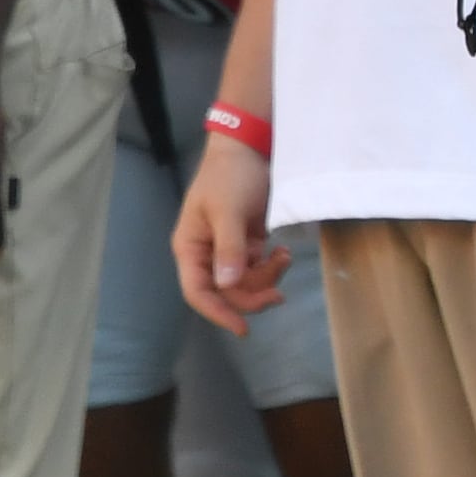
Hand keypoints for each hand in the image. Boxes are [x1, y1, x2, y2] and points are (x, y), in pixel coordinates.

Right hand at [171, 129, 289, 337]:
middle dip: (252, 294)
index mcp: (190, 248)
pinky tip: (283, 251)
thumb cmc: (229, 176)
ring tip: (284, 256)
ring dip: (267, 277)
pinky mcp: (247, 244)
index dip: (218, 313)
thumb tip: (227, 285)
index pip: (197, 292)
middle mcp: (206, 255)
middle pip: (226, 293)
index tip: (243, 328)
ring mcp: (228, 250)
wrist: (249, 148)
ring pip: (246, 283)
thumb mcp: (227, 210)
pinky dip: (272, 265)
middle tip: (279, 295)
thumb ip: (229, 248)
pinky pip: (258, 268)